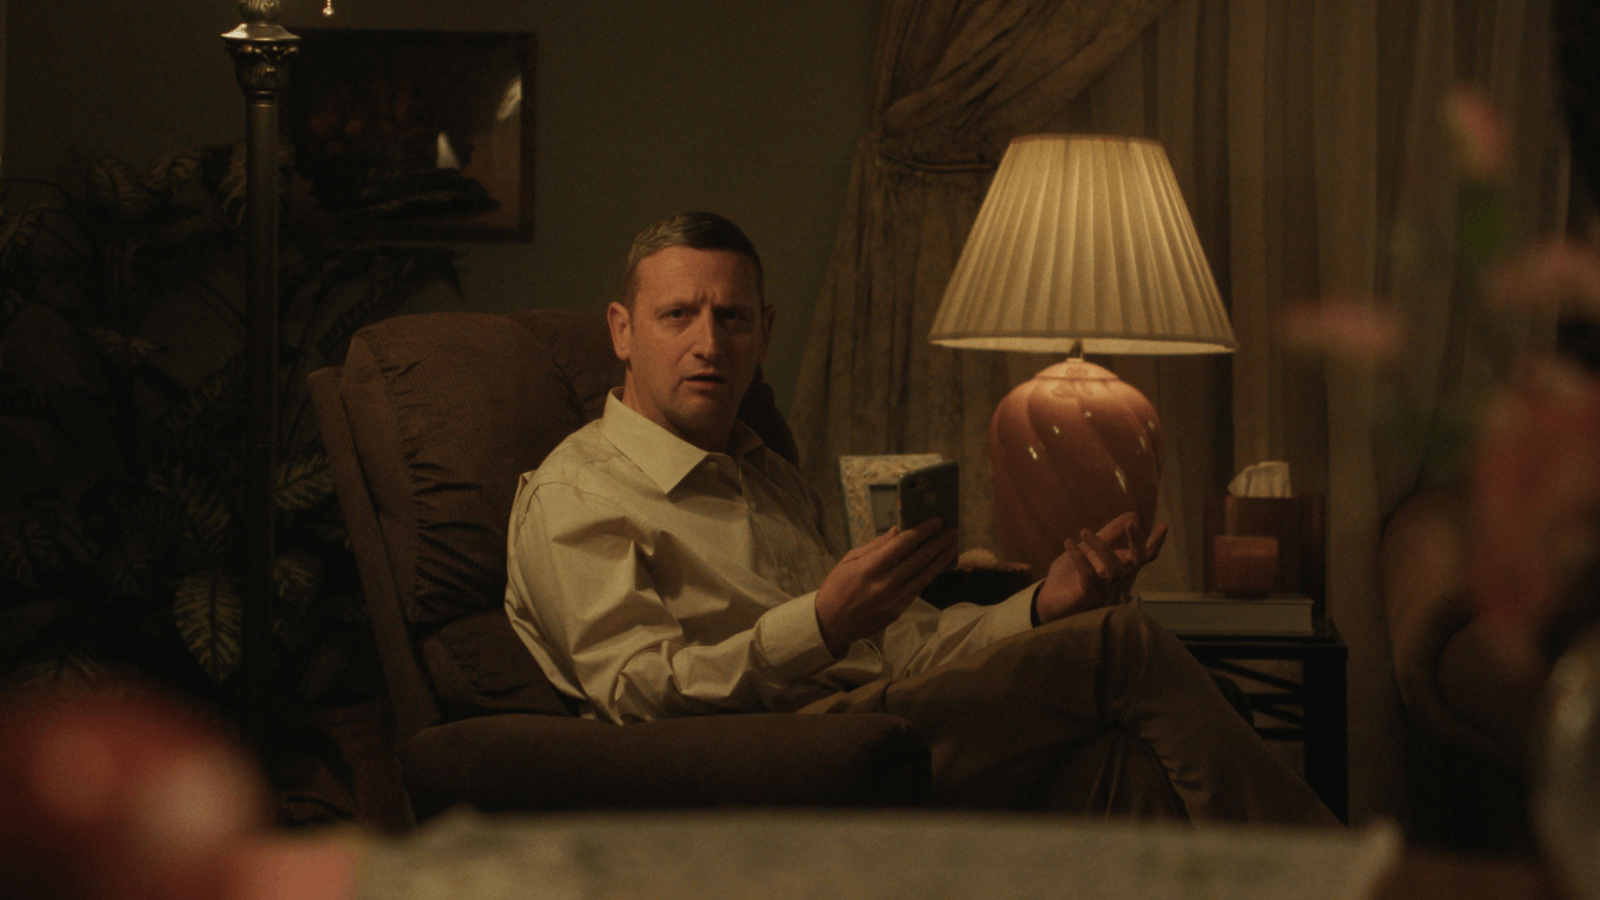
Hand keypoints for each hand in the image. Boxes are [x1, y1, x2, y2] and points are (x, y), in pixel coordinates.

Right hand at [814, 519, 959, 656]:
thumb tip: (898, 530)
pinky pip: (918, 589)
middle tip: (952, 530)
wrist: (830, 624)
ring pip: (923, 576)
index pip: (902, 545)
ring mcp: (893, 600)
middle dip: (937, 543)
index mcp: (869, 568)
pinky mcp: (898, 612)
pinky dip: (930, 575)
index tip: (936, 521)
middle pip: (918, 559)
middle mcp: (884, 584)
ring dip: (940, 559)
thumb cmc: (837, 587)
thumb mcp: (849, 561)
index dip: (922, 531)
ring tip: (953, 546)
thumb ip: (875, 546)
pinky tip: (938, 565)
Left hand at [1034, 512, 1167, 623]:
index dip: (1156, 543)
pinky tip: (1068, 543)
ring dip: (1100, 545)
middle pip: (1137, 561)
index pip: (1144, 557)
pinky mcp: (1087, 597)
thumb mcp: (1089, 549)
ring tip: (1083, 531)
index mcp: (1121, 568)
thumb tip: (1132, 515)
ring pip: (1114, 567)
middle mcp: (1117, 580)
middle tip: (1130, 523)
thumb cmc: (1071, 576)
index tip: (1165, 526)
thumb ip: (1109, 534)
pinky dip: (1079, 556)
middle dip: (1137, 540)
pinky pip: (1089, 575)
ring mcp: (1104, 590)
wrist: (1048, 600)